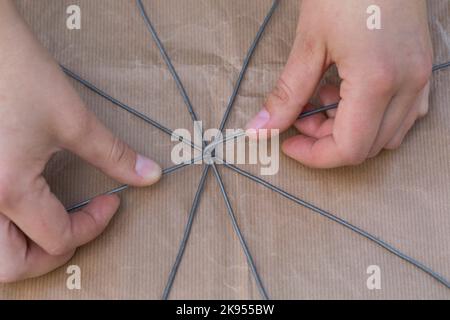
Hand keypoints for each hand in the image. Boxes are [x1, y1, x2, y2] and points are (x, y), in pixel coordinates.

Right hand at [0, 1, 160, 281]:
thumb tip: (149, 174)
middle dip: (53, 254)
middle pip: (14, 265)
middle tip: (80, 230)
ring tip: (52, 229)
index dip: (94, 225)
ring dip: (24, 252)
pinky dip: (7, 234)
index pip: (59, 238)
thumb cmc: (20, 74)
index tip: (111, 202)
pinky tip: (27, 214)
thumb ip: (114, 155)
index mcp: (9, 190)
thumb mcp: (73, 120)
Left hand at [246, 0, 432, 167]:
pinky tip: (349, 93)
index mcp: (377, 81)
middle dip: (327, 141)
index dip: (314, 155)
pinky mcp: (422, 70)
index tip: (289, 142)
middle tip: (301, 115)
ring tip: (323, 99)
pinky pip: (402, 116)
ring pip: (386, 136)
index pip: (349, 149)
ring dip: (349, 130)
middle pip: (367, 147)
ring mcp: (420, 79)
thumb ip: (287, 94)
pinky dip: (371, 118)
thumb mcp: (309, 43)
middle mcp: (407, 86)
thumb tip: (261, 127)